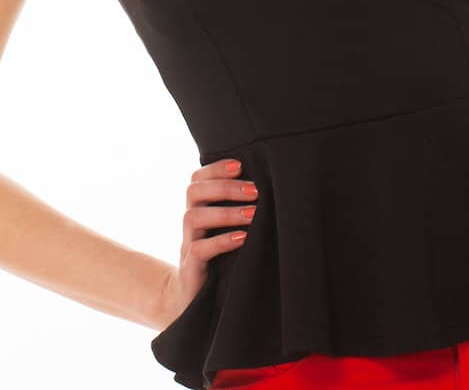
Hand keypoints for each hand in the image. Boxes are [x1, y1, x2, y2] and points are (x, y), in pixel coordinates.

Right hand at [155, 157, 256, 328]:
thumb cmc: (225, 262)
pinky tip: (242, 238)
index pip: (197, 180)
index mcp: (200, 210)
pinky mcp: (190, 269)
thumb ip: (245, 212)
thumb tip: (280, 189)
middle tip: (255, 190)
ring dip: (226, 212)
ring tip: (253, 214)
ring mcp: (187, 246)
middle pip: (194, 192)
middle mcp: (191, 225)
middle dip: (225, 187)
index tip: (241, 165)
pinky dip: (221, 241)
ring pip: (193, 217)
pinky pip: (198, 249)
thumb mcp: (233, 233)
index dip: (215, 169)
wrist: (199, 304)